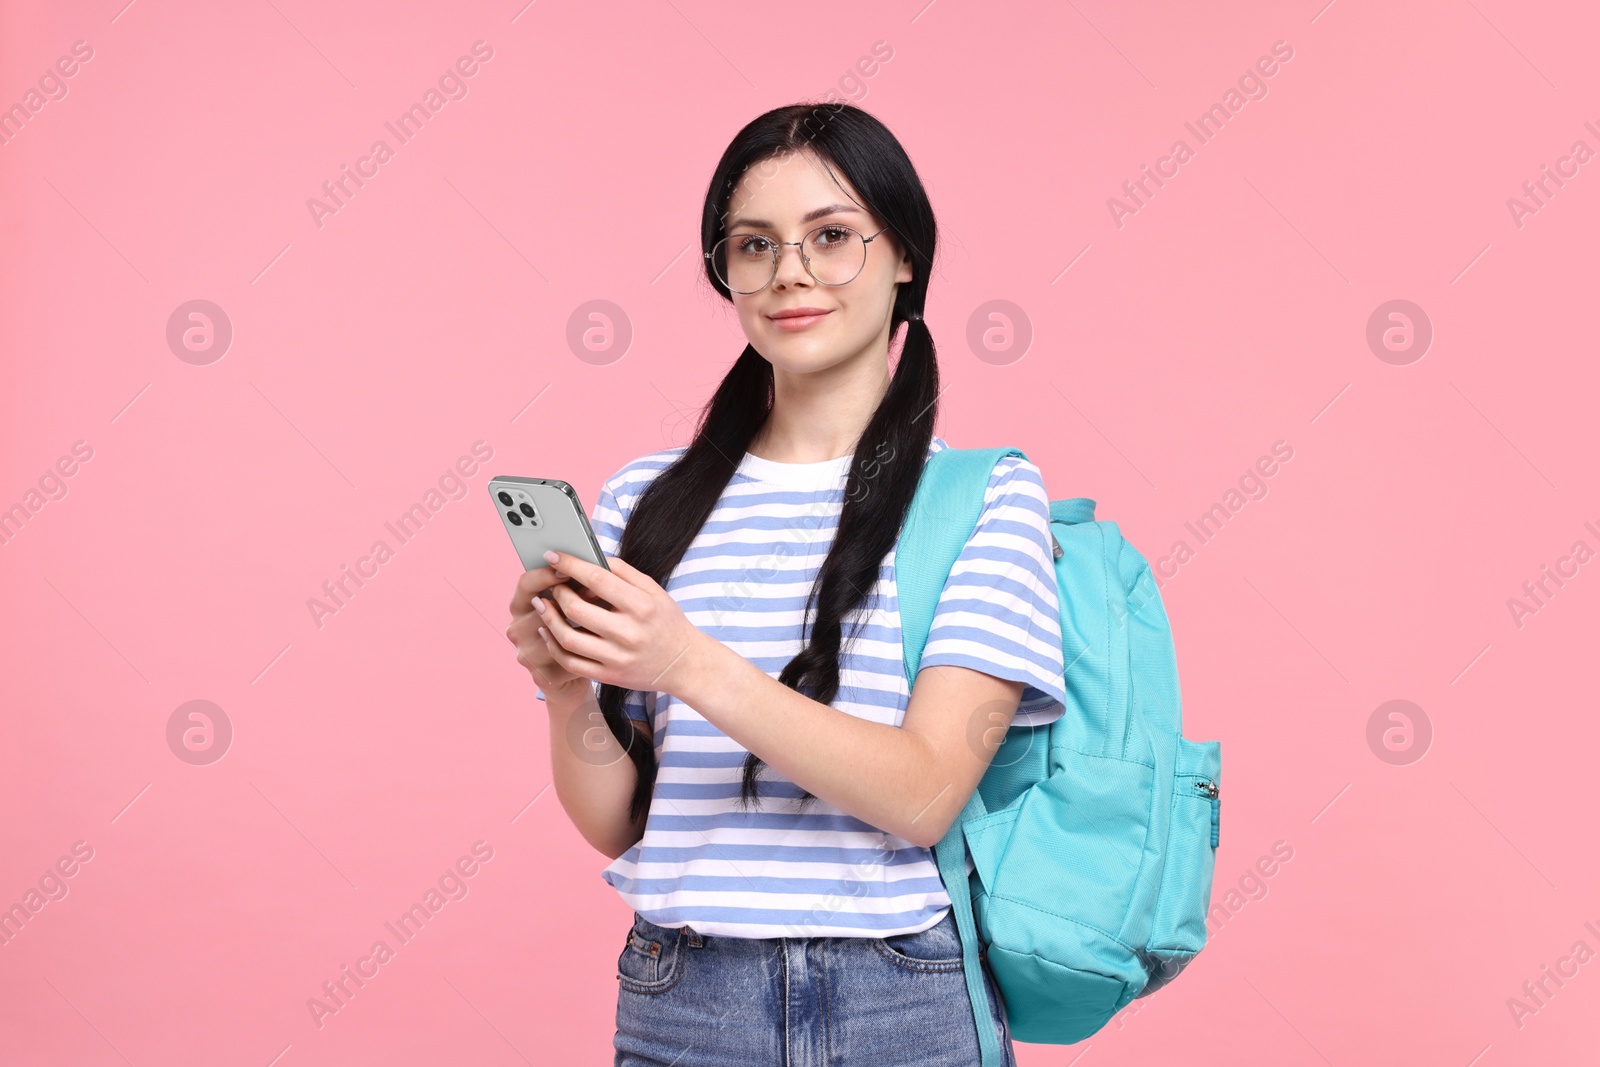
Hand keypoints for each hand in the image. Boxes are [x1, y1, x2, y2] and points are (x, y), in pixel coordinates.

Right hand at [506, 563, 602, 698]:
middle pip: (537, 608)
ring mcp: (526, 654)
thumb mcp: (574, 599)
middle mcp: (517, 629)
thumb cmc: (581, 623)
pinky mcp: (541, 675)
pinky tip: (602, 643)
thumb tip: (593, 566)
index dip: (546, 575)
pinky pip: (564, 660)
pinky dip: (584, 651)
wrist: (583, 665)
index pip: (526, 583)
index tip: (569, 568)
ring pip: (552, 635)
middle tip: (594, 591)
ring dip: (579, 625)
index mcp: (520, 604)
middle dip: (567, 599)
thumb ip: (576, 584)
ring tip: (605, 616)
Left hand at [532, 549, 706, 696]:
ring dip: (548, 618)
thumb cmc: (666, 621)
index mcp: (641, 606)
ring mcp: (617, 658)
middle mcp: (628, 633)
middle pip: (576, 608)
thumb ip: (622, 571)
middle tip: (552, 584)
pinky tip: (548, 631)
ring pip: (567, 638)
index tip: (552, 556)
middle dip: (557, 592)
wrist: (683, 663)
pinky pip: (570, 662)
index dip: (570, 565)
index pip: (597, 579)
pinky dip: (553, 645)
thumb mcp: (653, 590)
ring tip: (544, 606)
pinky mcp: (608, 676)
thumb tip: (589, 558)